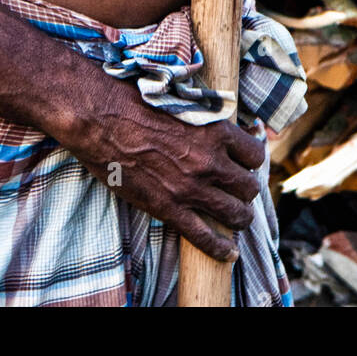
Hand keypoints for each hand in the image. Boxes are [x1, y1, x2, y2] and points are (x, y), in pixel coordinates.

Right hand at [61, 74, 263, 260]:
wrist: (101, 119)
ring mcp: (191, 189)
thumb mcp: (182, 102)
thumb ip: (206, 118)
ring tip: (235, 217)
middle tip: (235, 189)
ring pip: (236, 215)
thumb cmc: (136, 102)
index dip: (251, 160)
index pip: (255, 154)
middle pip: (249, 187)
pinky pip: (204, 237)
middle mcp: (210, 162)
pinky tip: (229, 253)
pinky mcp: (170, 209)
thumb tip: (222, 128)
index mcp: (215, 131)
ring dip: (239, 217)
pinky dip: (220, 248)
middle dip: (245, 189)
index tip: (244, 162)